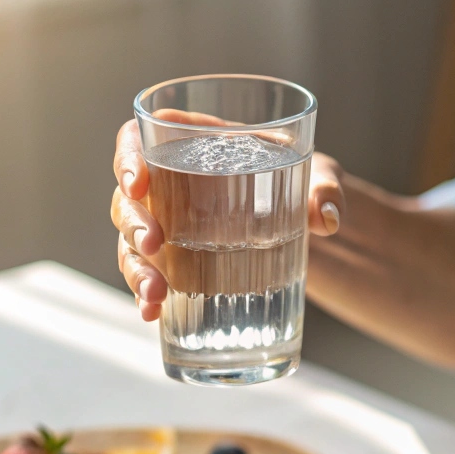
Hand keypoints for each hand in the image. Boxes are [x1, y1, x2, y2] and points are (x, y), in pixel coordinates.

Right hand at [110, 113, 344, 320]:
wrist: (309, 226)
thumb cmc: (306, 183)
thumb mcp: (320, 175)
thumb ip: (326, 189)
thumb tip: (327, 216)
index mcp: (192, 145)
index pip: (137, 139)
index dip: (128, 158)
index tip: (139, 184)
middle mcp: (169, 184)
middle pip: (127, 198)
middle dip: (133, 223)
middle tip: (154, 245)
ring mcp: (169, 226)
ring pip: (132, 243)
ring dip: (135, 268)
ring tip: (154, 295)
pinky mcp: (178, 262)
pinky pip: (150, 274)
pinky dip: (146, 295)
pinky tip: (152, 314)